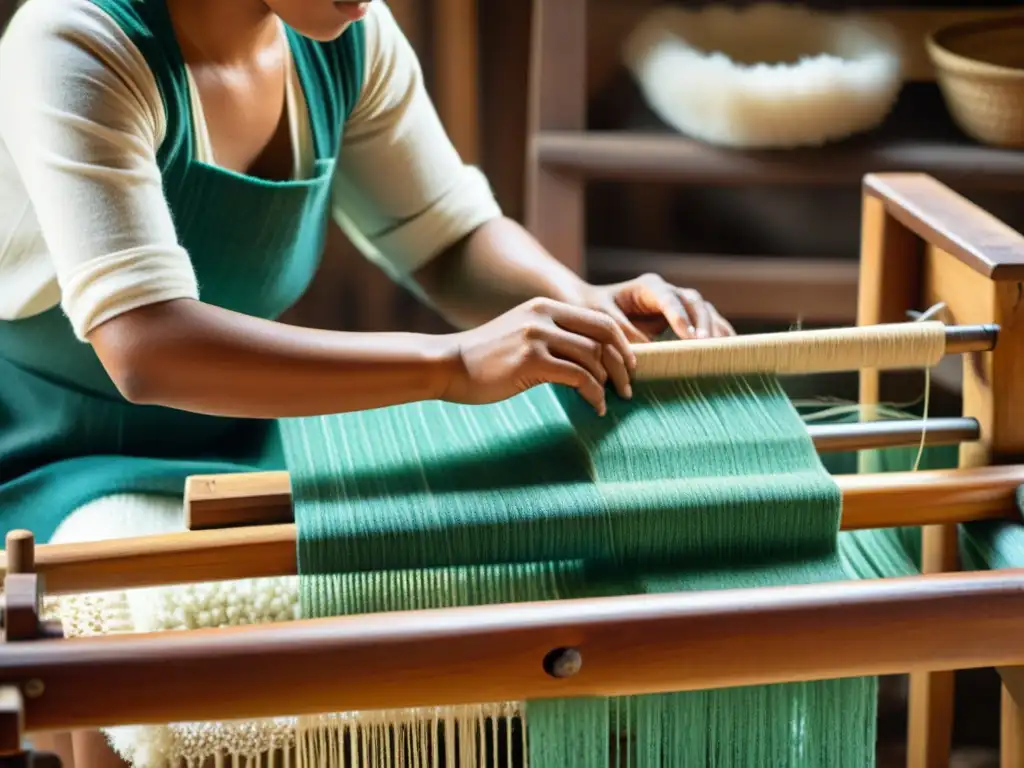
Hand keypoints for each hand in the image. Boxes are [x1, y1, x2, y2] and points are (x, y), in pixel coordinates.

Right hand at [441, 297, 636, 415]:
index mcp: (545, 307)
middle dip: (623, 362)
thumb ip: (552, 337)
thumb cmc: (485, 359)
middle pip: (604, 334)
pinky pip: (578, 377)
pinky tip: (594, 407)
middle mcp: (544, 316)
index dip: (622, 344)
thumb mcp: (522, 335)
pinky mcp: (531, 361)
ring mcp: (537, 337)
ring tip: (609, 400)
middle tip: (628, 386)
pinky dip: (593, 395)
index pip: (600, 319)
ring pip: (593, 356)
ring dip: (608, 382)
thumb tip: (589, 359)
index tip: (629, 366)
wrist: (448, 365)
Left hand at [582, 273, 734, 341]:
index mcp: (647, 286)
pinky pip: (706, 323)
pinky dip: (718, 334)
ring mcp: (678, 304)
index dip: (679, 316)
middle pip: (693, 302)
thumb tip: (646, 351)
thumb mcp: (604, 319)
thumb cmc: (594, 310)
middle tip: (705, 344)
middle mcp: (667, 292)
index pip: (668, 298)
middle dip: (702, 322)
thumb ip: (623, 332)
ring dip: (715, 329)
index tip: (687, 335)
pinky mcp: (683, 318)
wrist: (593, 307)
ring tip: (724, 350)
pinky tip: (729, 350)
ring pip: (705, 310)